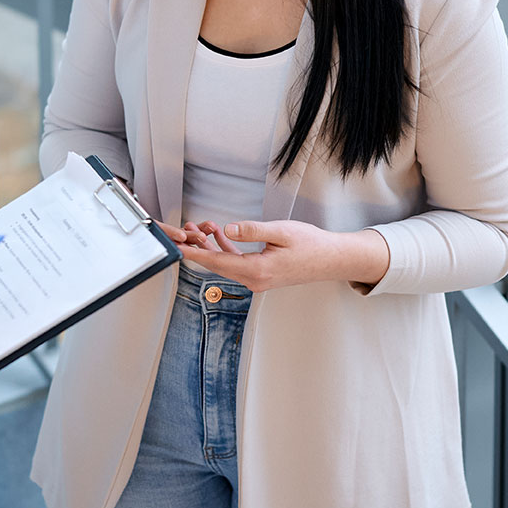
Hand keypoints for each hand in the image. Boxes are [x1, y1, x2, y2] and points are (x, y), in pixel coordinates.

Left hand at [173, 219, 390, 291]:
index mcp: (257, 270)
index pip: (216, 262)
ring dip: (211, 247)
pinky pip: (236, 264)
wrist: (331, 260)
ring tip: (200, 228)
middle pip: (217, 265)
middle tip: (186, 229)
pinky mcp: (261, 275)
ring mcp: (257, 280)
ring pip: (225, 264)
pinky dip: (226, 250)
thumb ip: (252, 230)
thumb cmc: (310, 245)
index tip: (177, 249)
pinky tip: (220, 235)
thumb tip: (227, 230)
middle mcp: (254, 280)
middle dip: (199, 247)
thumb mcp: (281, 231)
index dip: (194, 254)